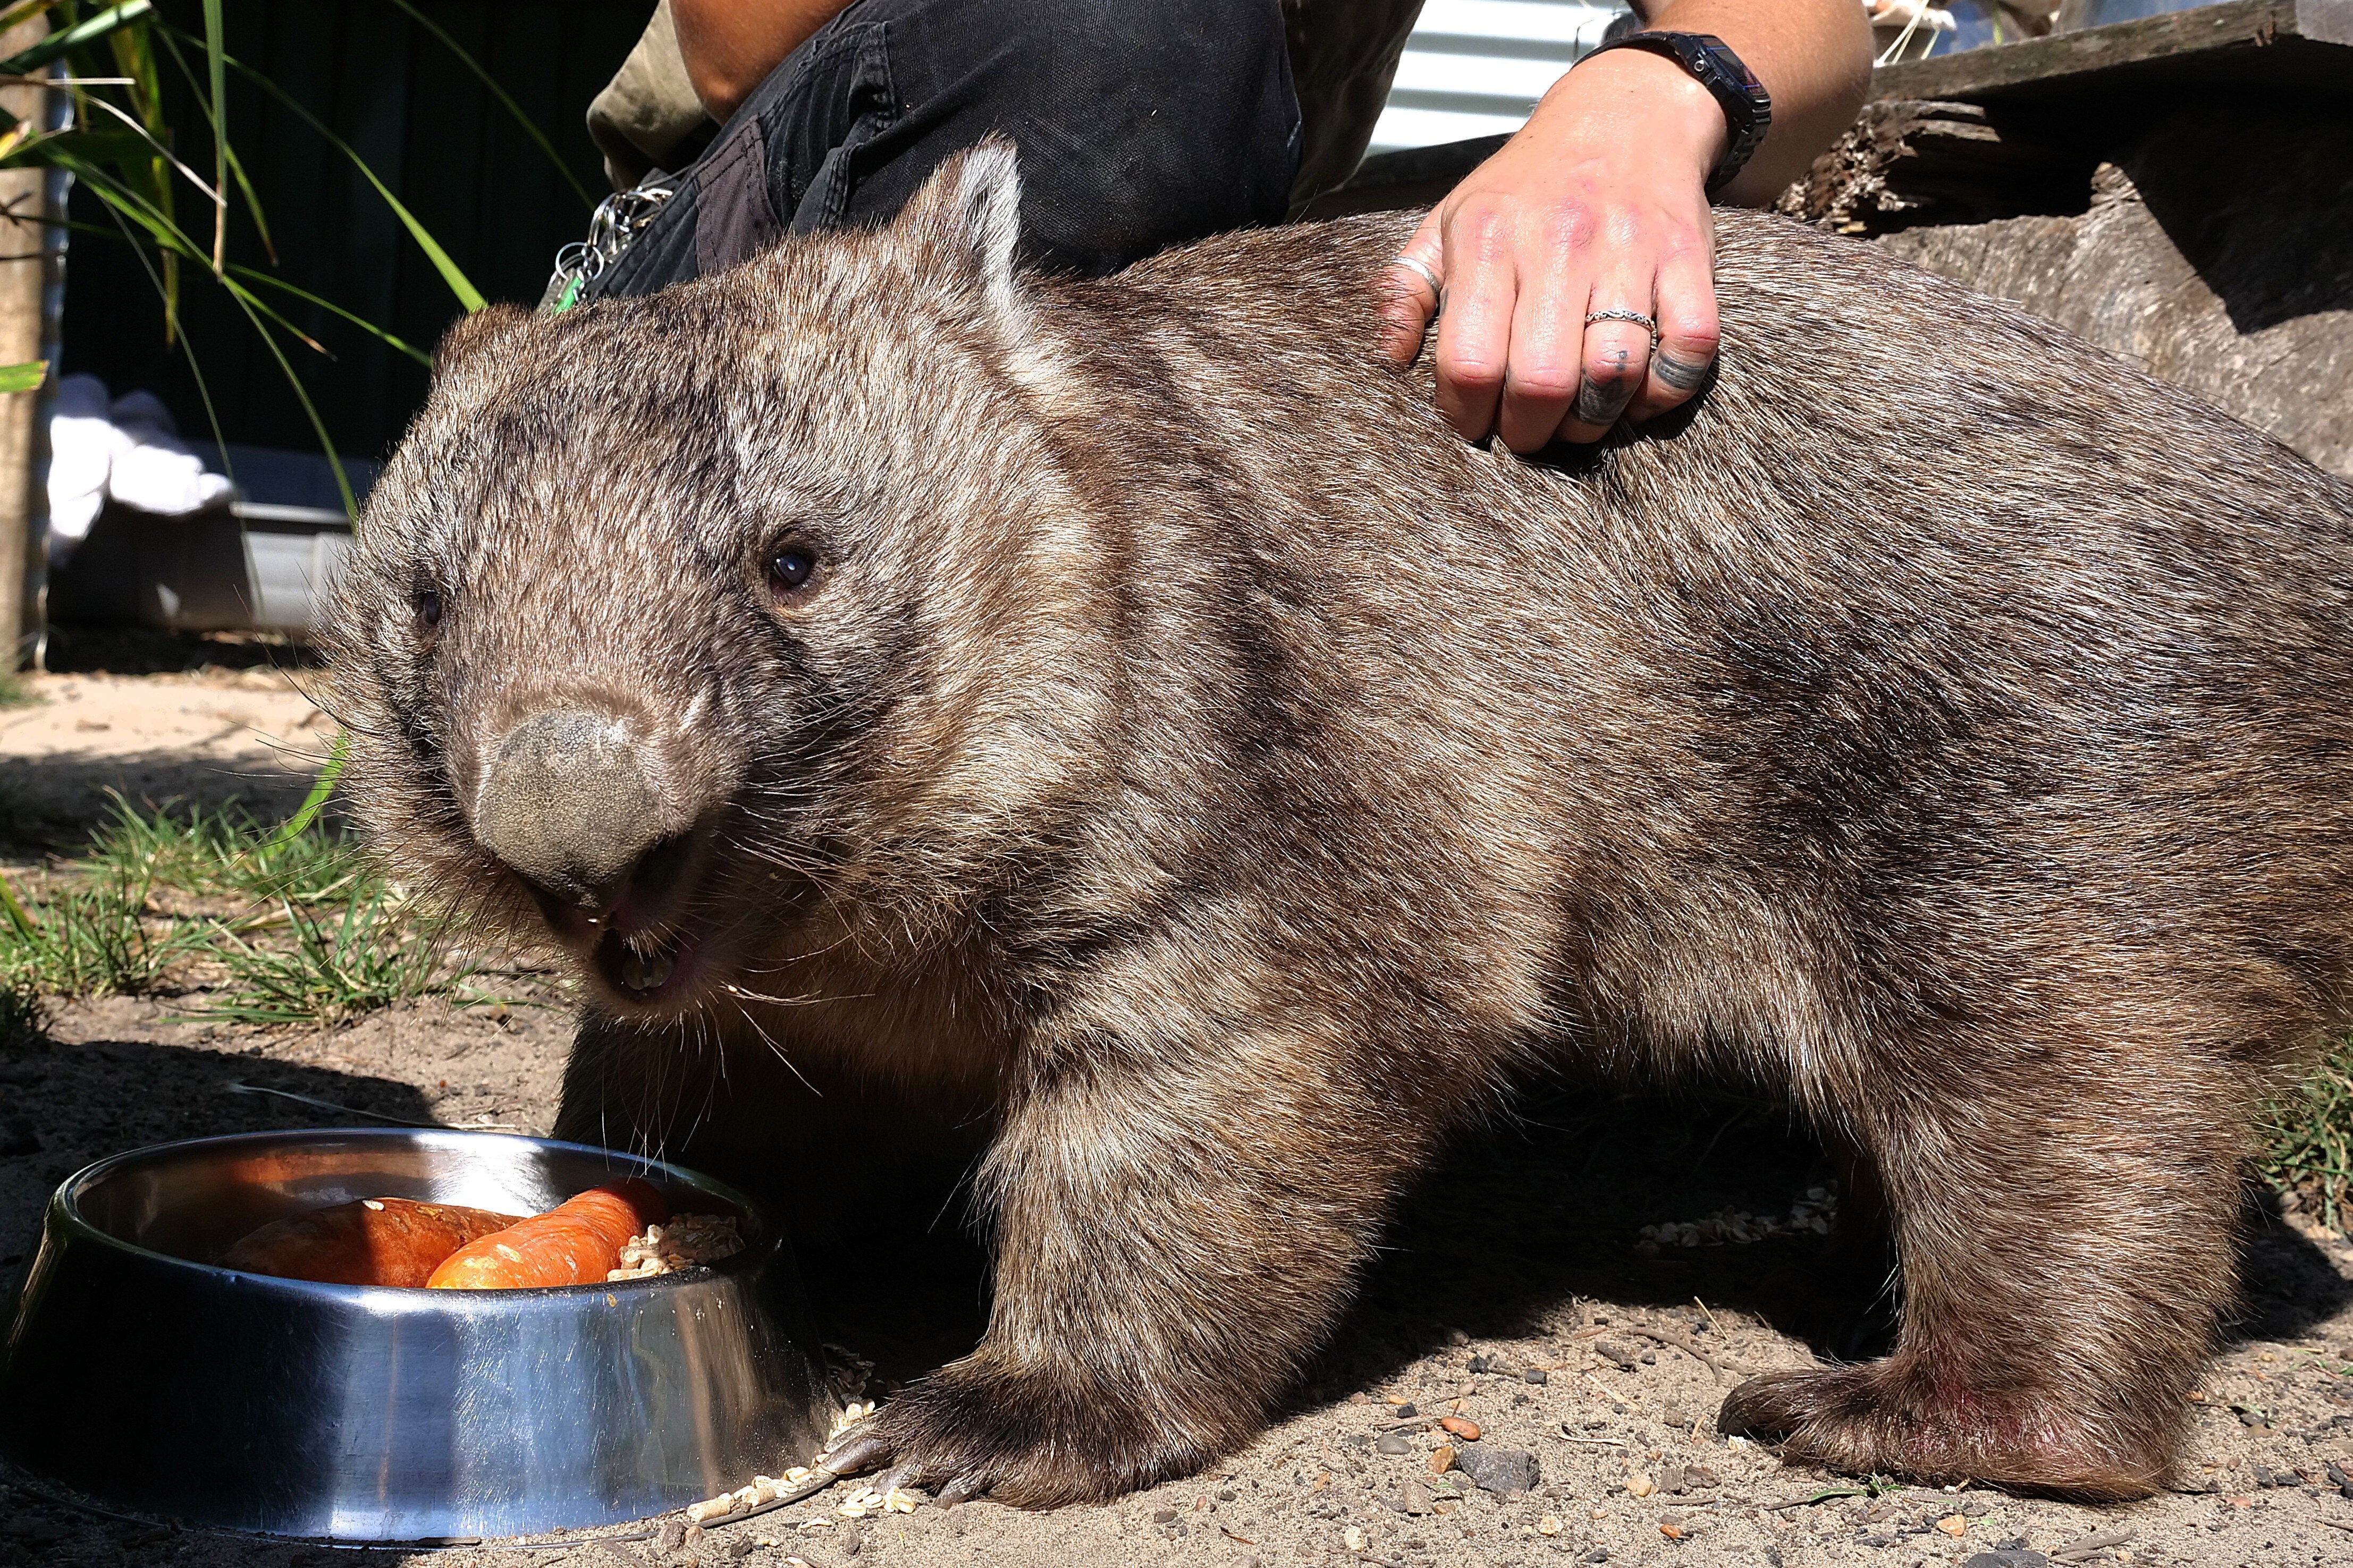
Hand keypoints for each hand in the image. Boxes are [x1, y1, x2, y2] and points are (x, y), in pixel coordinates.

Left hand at [1377, 47, 1728, 452]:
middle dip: (1529, 430)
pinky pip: (1689, 351)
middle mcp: (1559, 240)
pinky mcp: (1689, 258)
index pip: (1468, 363)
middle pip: (1543, 381)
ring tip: (1576, 416)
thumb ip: (1407, 289)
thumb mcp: (1449, 219)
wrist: (1625, 116)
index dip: (1466, 415)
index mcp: (1488, 236)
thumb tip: (1392, 359)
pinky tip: (1636, 392)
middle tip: (1526, 429)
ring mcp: (1630, 249)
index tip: (1473, 421)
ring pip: (1615, 374)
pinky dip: (1664, 390)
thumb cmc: (1526, 187)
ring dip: (1593, 419)